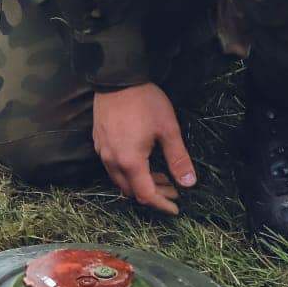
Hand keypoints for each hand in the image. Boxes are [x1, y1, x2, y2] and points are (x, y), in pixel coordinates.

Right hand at [92, 84, 196, 214]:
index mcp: (130, 161)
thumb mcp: (168, 129)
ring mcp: (102, 152)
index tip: (176, 208)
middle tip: (173, 189)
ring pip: (120, 179)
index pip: (146, 194)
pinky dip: (129, 172)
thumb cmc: (145, 102)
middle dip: (153, 194)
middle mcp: (112, 161)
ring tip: (161, 175)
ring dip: (141, 183)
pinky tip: (143, 161)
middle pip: (131, 190)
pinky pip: (112, 167)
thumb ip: (178, 159)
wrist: (117, 78)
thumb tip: (189, 183)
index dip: (162, 204)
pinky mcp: (98, 142)